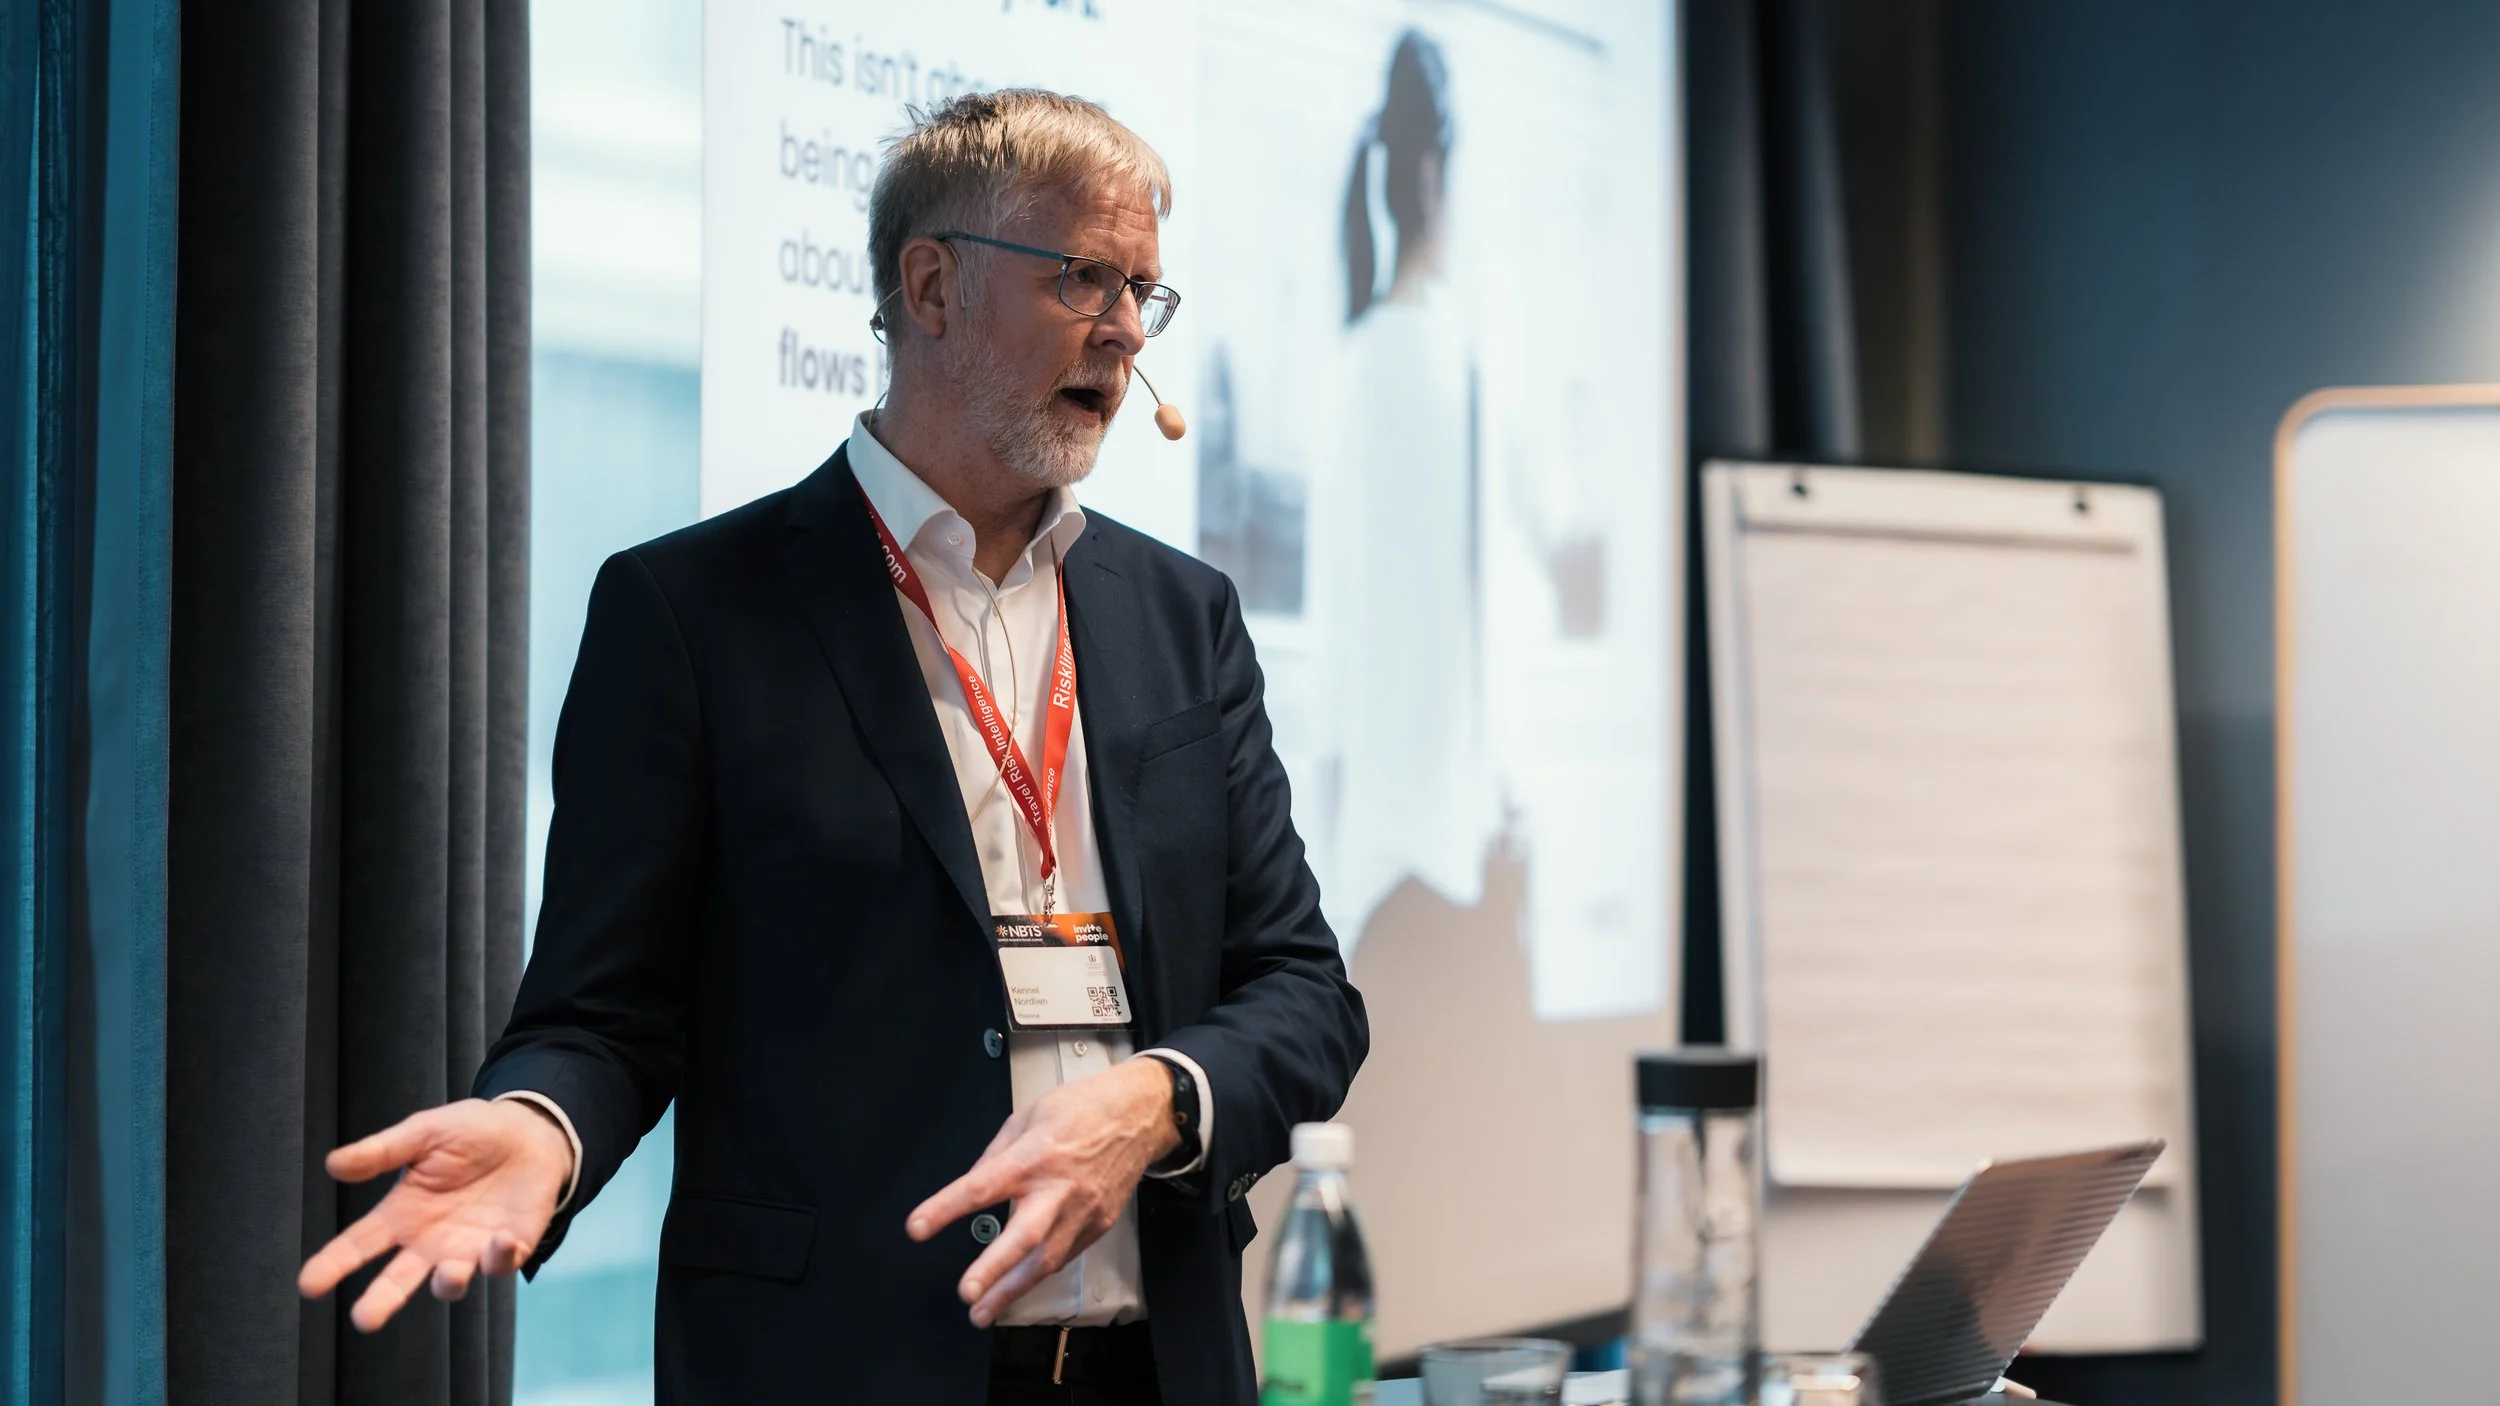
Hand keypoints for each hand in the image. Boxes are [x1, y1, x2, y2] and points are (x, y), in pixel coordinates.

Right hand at [297, 1097, 573, 1331]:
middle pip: (397, 1280)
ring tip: (448, 1272)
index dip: (333, 1264)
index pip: (358, 1245)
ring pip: (449, 1283)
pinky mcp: (508, 1247)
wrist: (530, 1133)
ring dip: (448, 1282)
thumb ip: (383, 1152)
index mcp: (401, 1214)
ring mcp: (467, 1248)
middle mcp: (429, 1240)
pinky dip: (501, 1257)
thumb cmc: (471, 1132)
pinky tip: (503, 1238)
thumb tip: (333, 1164)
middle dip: (381, 1302)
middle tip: (364, 1319)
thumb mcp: (424, 1133)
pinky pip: (500, 1264)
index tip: (308, 1284)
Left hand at [906, 1057, 1178, 1326]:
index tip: (917, 1227)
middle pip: (1023, 1235)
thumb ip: (996, 1154)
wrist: (1139, 1115)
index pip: (982, 1186)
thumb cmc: (1084, 1108)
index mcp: (1034, 1155)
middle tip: (966, 1292)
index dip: (946, 1208)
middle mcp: (1059, 1187)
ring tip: (983, 1312)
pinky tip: (1018, 1286)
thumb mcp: (1028, 1116)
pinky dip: (1039, 1273)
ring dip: (1012, 1290)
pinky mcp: (1099, 1224)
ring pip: (1047, 1260)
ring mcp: (1083, 1210)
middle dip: (993, 1268)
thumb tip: (972, 1184)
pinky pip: (1065, 1255)